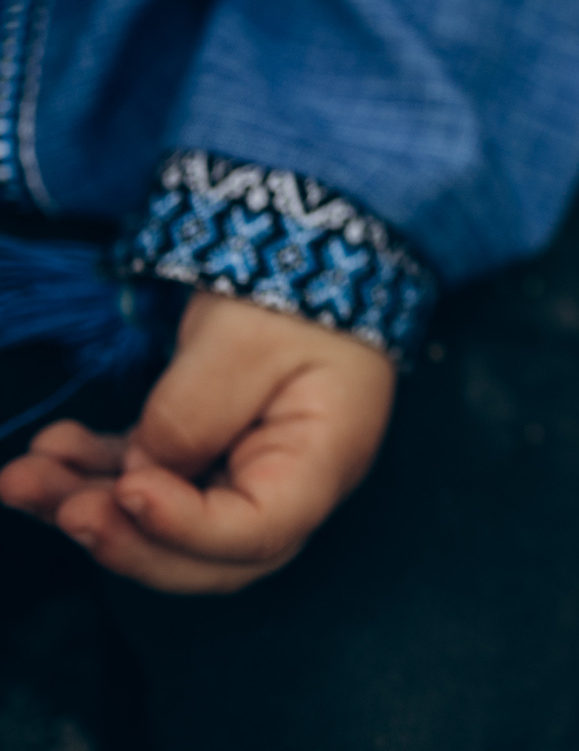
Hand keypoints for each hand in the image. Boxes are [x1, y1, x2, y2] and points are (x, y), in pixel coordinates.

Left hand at [0, 290, 394, 592]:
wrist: (309, 247)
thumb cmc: (294, 292)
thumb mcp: (245, 340)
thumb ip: (190, 414)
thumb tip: (138, 472)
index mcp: (322, 462)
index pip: (256, 532)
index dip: (186, 528)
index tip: (130, 489)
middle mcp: (287, 486)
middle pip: (205, 556)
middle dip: (124, 540)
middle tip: (65, 509)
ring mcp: (242, 475)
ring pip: (160, 525)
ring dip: (87, 506)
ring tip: (21, 477)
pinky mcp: (204, 453)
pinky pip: (144, 481)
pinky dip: (93, 473)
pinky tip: (50, 448)